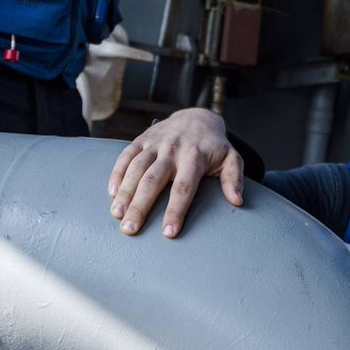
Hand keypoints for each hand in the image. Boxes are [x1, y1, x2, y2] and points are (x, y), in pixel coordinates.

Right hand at [107, 108, 243, 237]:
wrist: (197, 116)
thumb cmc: (214, 146)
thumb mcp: (231, 158)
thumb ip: (234, 179)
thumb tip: (237, 201)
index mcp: (194, 157)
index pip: (184, 188)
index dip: (175, 211)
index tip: (168, 233)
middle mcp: (172, 149)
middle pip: (153, 180)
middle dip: (140, 206)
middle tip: (129, 229)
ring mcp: (155, 143)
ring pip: (136, 168)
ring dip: (124, 192)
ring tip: (117, 215)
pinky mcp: (142, 139)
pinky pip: (126, 155)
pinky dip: (117, 173)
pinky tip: (111, 193)